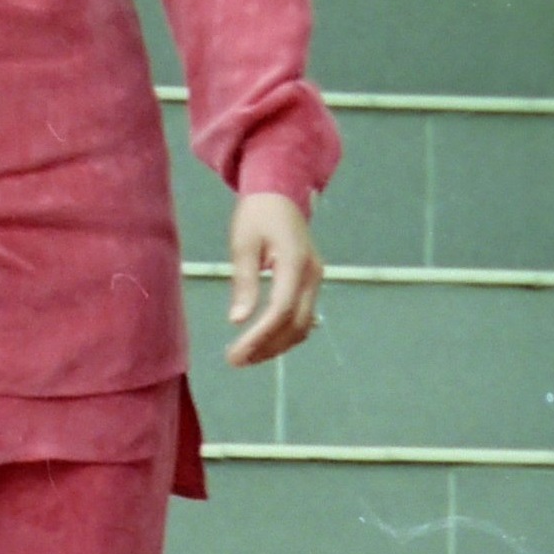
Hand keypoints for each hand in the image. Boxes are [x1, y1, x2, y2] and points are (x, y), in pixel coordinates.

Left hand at [225, 191, 323, 366]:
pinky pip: (304, 315)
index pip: (281, 310)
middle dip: (268, 347)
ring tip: (247, 356)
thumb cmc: (256, 214)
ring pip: (304, 325)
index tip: (237, 353)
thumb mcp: (243, 244)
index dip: (260, 336)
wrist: (280, 193)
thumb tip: (238, 320)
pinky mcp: (312, 282)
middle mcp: (313, 276)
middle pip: (296, 324)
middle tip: (237, 360)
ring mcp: (317, 280)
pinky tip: (264, 341)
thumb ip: (244, 282)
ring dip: (277, 344)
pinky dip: (285, 332)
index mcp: (296, 264)